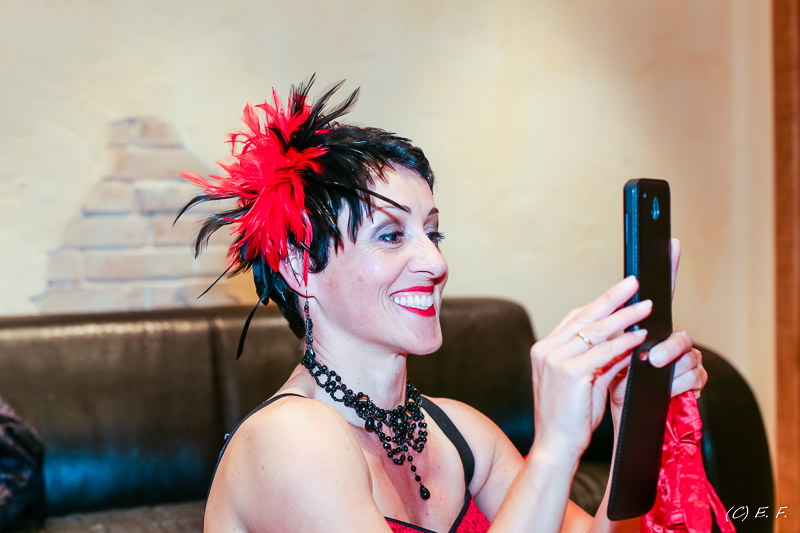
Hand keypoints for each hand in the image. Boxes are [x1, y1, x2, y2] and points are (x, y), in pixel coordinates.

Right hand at [529, 276, 648, 459]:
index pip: (575, 318)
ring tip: (646, 307)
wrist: (555, 446)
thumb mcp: (584, 382)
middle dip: (613, 298)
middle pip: (585, 316)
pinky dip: (625, 342)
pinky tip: (641, 336)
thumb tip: (627, 340)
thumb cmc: (570, 418)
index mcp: (544, 349)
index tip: (621, 292)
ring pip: (597, 330)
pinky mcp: (570, 372)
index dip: (600, 303)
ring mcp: (556, 359)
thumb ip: (600, 360)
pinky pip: (605, 351)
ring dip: (626, 317)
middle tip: (635, 284)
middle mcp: (546, 350)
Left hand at [608, 238, 707, 415]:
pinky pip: (695, 377)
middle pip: (678, 333)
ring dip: (670, 367)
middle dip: (667, 346)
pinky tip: (669, 389)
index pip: (661, 297)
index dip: (669, 270)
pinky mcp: (691, 383)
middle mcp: (668, 342)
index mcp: (647, 332)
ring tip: (655, 373)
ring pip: (688, 355)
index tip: (671, 244)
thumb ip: (609, 336)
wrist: (619, 419)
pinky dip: (679, 385)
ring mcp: (683, 361)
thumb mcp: (603, 357)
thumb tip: (603, 313)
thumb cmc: (608, 388)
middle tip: (650, 359)